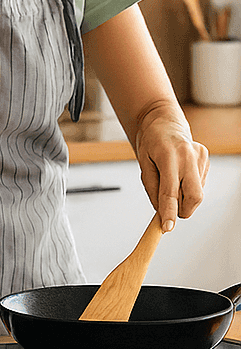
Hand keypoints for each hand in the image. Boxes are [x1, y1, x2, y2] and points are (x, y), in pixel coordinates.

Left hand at [134, 112, 210, 230]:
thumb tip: (161, 211)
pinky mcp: (206, 158)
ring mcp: (200, 156)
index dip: (169, 211)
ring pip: (197, 191)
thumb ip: (152, 188)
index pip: (170, 191)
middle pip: (194, 196)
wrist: (164, 122)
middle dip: (183, 209)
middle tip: (170, 210)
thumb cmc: (150, 142)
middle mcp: (188, 155)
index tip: (167, 227)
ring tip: (171, 179)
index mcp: (168, 155)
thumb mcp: (143, 163)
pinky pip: (199, 183)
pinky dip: (188, 186)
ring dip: (183, 195)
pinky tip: (180, 172)